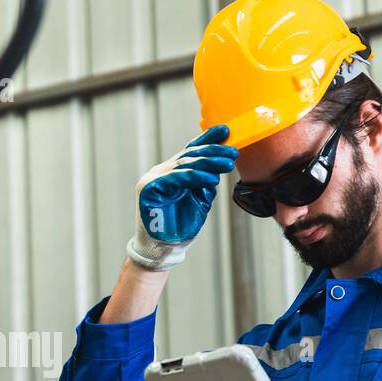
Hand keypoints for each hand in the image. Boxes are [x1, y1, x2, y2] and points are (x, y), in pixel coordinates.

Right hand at [126, 125, 236, 270]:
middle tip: (233, 151)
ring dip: (209, 163)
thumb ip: (205, 183)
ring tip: (228, 163)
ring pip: (185, 164)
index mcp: (173, 172)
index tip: (225, 131)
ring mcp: (153, 179)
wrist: (163, 249)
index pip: (191, 151)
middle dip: (214, 151)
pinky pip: (176, 178)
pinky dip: (194, 177)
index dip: (207, 139)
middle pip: (190, 155)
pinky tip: (211, 179)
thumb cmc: (180, 226)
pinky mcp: (149, 189)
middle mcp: (161, 171)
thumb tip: (218, 168)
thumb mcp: (199, 199)